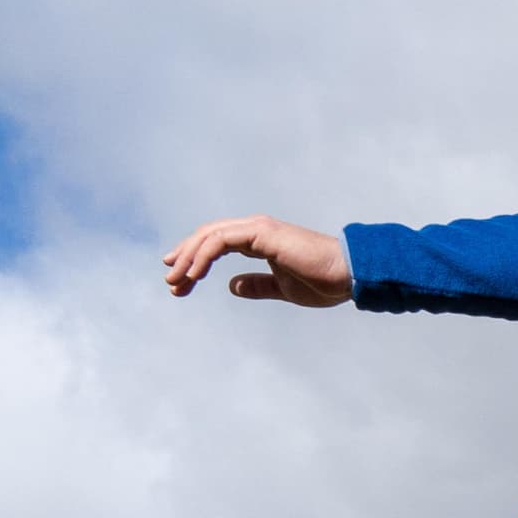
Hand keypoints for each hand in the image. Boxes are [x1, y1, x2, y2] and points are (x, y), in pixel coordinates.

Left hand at [159, 215, 351, 305]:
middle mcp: (254, 228)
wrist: (348, 274)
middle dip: (184, 258)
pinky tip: (193, 274)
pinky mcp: (260, 233)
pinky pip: (219, 241)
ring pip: (208, 237)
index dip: (194, 259)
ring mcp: (256, 228)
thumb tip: (231, 286)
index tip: (180, 278)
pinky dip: (202, 256)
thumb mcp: (282, 288)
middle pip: (206, 237)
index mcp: (259, 239)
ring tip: (175, 280)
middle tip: (170, 281)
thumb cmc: (324, 282)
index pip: (216, 243)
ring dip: (188, 258)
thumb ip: (257, 285)